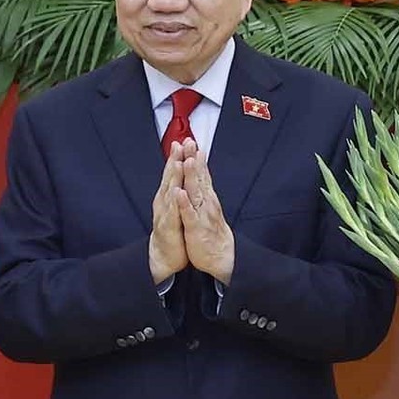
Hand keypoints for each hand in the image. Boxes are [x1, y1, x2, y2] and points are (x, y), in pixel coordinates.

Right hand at [149, 149, 190, 282]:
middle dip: (174, 160)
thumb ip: (176, 189)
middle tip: (178, 143)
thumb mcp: (174, 206)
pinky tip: (176, 192)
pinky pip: (171, 212)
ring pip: (169, 191)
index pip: (173, 173)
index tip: (183, 141)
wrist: (164, 255)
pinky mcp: (167, 226)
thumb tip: (180, 172)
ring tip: (177, 163)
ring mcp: (164, 213)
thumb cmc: (171, 229)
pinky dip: (173, 202)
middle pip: (169, 177)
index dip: (177, 157)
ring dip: (172, 177)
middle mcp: (164, 201)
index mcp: (168, 195)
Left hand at [175, 143, 234, 281]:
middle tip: (190, 143)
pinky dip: (185, 203)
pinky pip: (189, 214)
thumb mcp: (208, 208)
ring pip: (195, 192)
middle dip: (194, 160)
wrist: (219, 257)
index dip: (197, 157)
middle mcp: (206, 202)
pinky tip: (180, 193)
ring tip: (187, 161)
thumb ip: (205, 191)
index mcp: (207, 198)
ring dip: (191, 176)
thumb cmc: (210, 231)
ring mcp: (201, 214)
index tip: (192, 142)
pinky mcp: (196, 228)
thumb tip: (202, 175)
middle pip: (200, 178)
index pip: (202, 174)